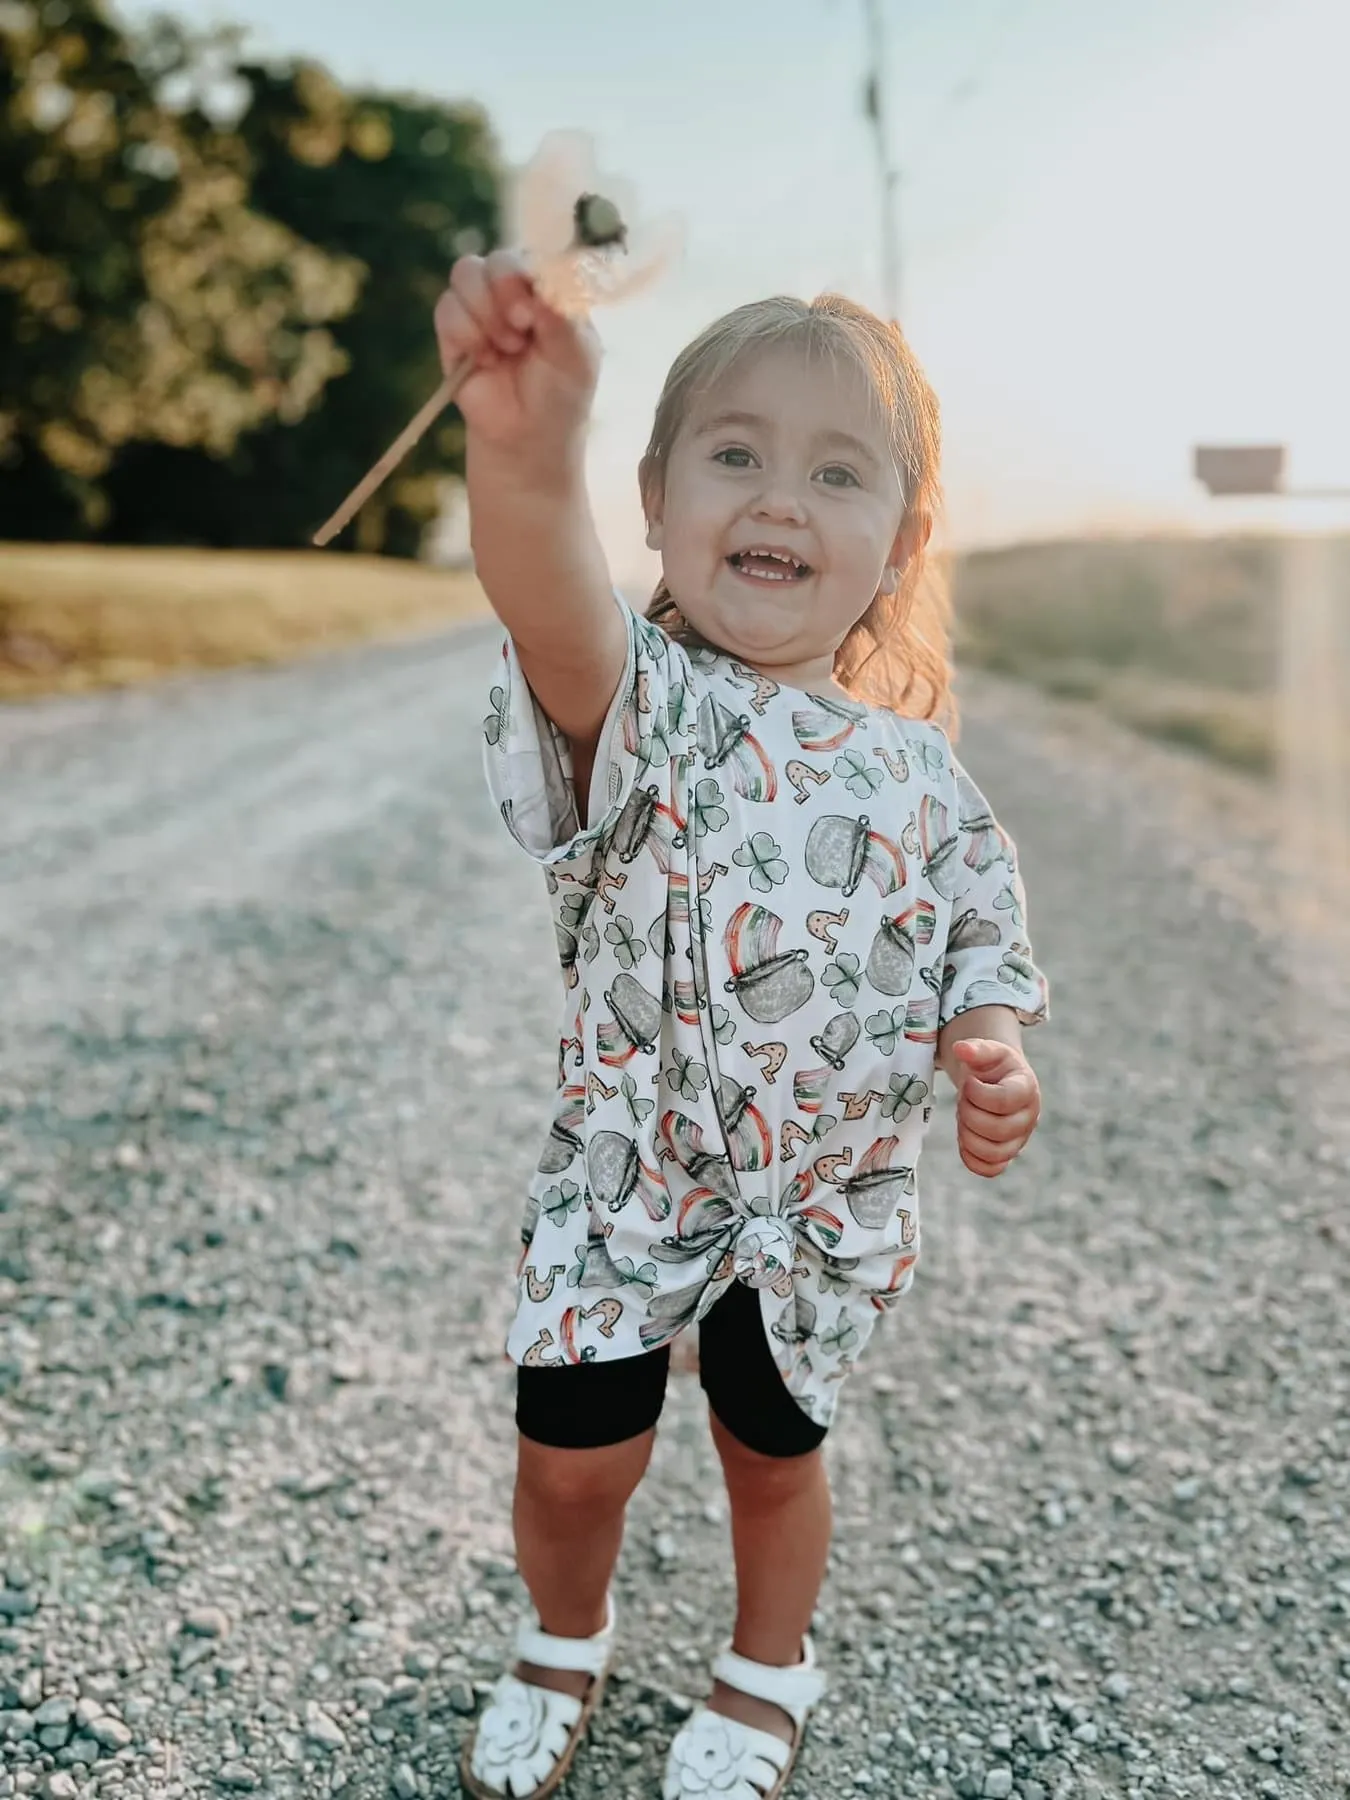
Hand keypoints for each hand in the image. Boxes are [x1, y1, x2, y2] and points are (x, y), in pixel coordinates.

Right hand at [433, 249, 600, 456]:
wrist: (527, 435)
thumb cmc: (560, 392)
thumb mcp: (576, 354)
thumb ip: (564, 312)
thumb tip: (543, 277)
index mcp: (547, 287)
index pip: (535, 256)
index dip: (532, 276)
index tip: (537, 312)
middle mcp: (512, 289)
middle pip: (498, 258)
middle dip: (507, 290)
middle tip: (523, 327)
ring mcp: (480, 306)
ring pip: (465, 272)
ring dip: (486, 313)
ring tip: (507, 348)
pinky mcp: (452, 329)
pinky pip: (446, 307)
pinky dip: (466, 334)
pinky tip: (485, 360)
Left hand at [948, 1038, 1040, 1177]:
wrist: (996, 1081)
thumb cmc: (992, 1066)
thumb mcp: (988, 1050)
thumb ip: (976, 1048)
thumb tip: (961, 1049)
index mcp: (1026, 1088)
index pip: (1004, 1100)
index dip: (977, 1093)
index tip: (969, 1083)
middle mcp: (1029, 1117)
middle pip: (999, 1130)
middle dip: (969, 1114)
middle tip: (962, 1100)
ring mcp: (1019, 1139)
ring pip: (994, 1153)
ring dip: (968, 1136)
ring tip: (963, 1117)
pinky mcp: (1006, 1154)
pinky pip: (991, 1169)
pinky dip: (971, 1158)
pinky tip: (964, 1137)